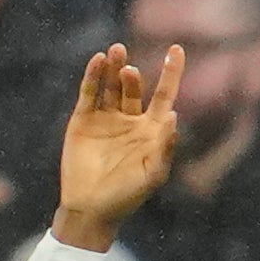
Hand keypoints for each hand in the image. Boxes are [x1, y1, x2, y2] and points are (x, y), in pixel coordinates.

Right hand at [50, 41, 180, 249]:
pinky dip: (93, 76)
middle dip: (131, 75)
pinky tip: (98, 61)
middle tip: (128, 69)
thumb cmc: (127, 197)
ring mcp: (105, 119)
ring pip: (110, 85)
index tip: (176, 49)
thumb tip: (173, 115)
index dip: (171, 72)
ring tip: (115, 51)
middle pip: (133, 87)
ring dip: (113, 67)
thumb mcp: (152, 175)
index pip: (164, 94)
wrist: (91, 210)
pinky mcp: (83, 121)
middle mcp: (129, 120)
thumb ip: (164, 147)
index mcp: (151, 130)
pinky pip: (89, 93)